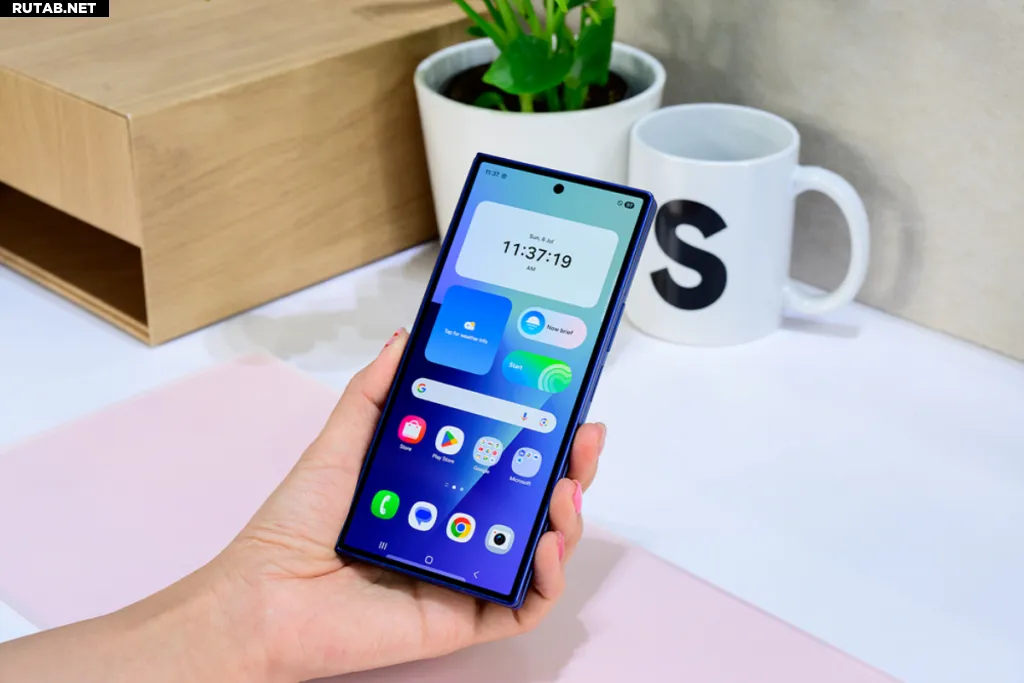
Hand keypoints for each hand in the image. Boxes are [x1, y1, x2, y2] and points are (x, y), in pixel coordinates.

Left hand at [214, 328, 604, 680]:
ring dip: (569, 518)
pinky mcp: (464, 617)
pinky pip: (524, 605)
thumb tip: (405, 338)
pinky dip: (547, 578)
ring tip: (566, 488)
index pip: (506, 462)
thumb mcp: (340, 442)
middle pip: (535, 503)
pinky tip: (546, 544)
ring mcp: (467, 574)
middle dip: (572, 469)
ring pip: (540, 551)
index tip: (565, 404)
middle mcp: (461, 532)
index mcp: (440, 493)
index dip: (542, 436)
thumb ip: (375, 391)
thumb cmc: (295, 526)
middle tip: (585, 438)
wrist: (265, 595)